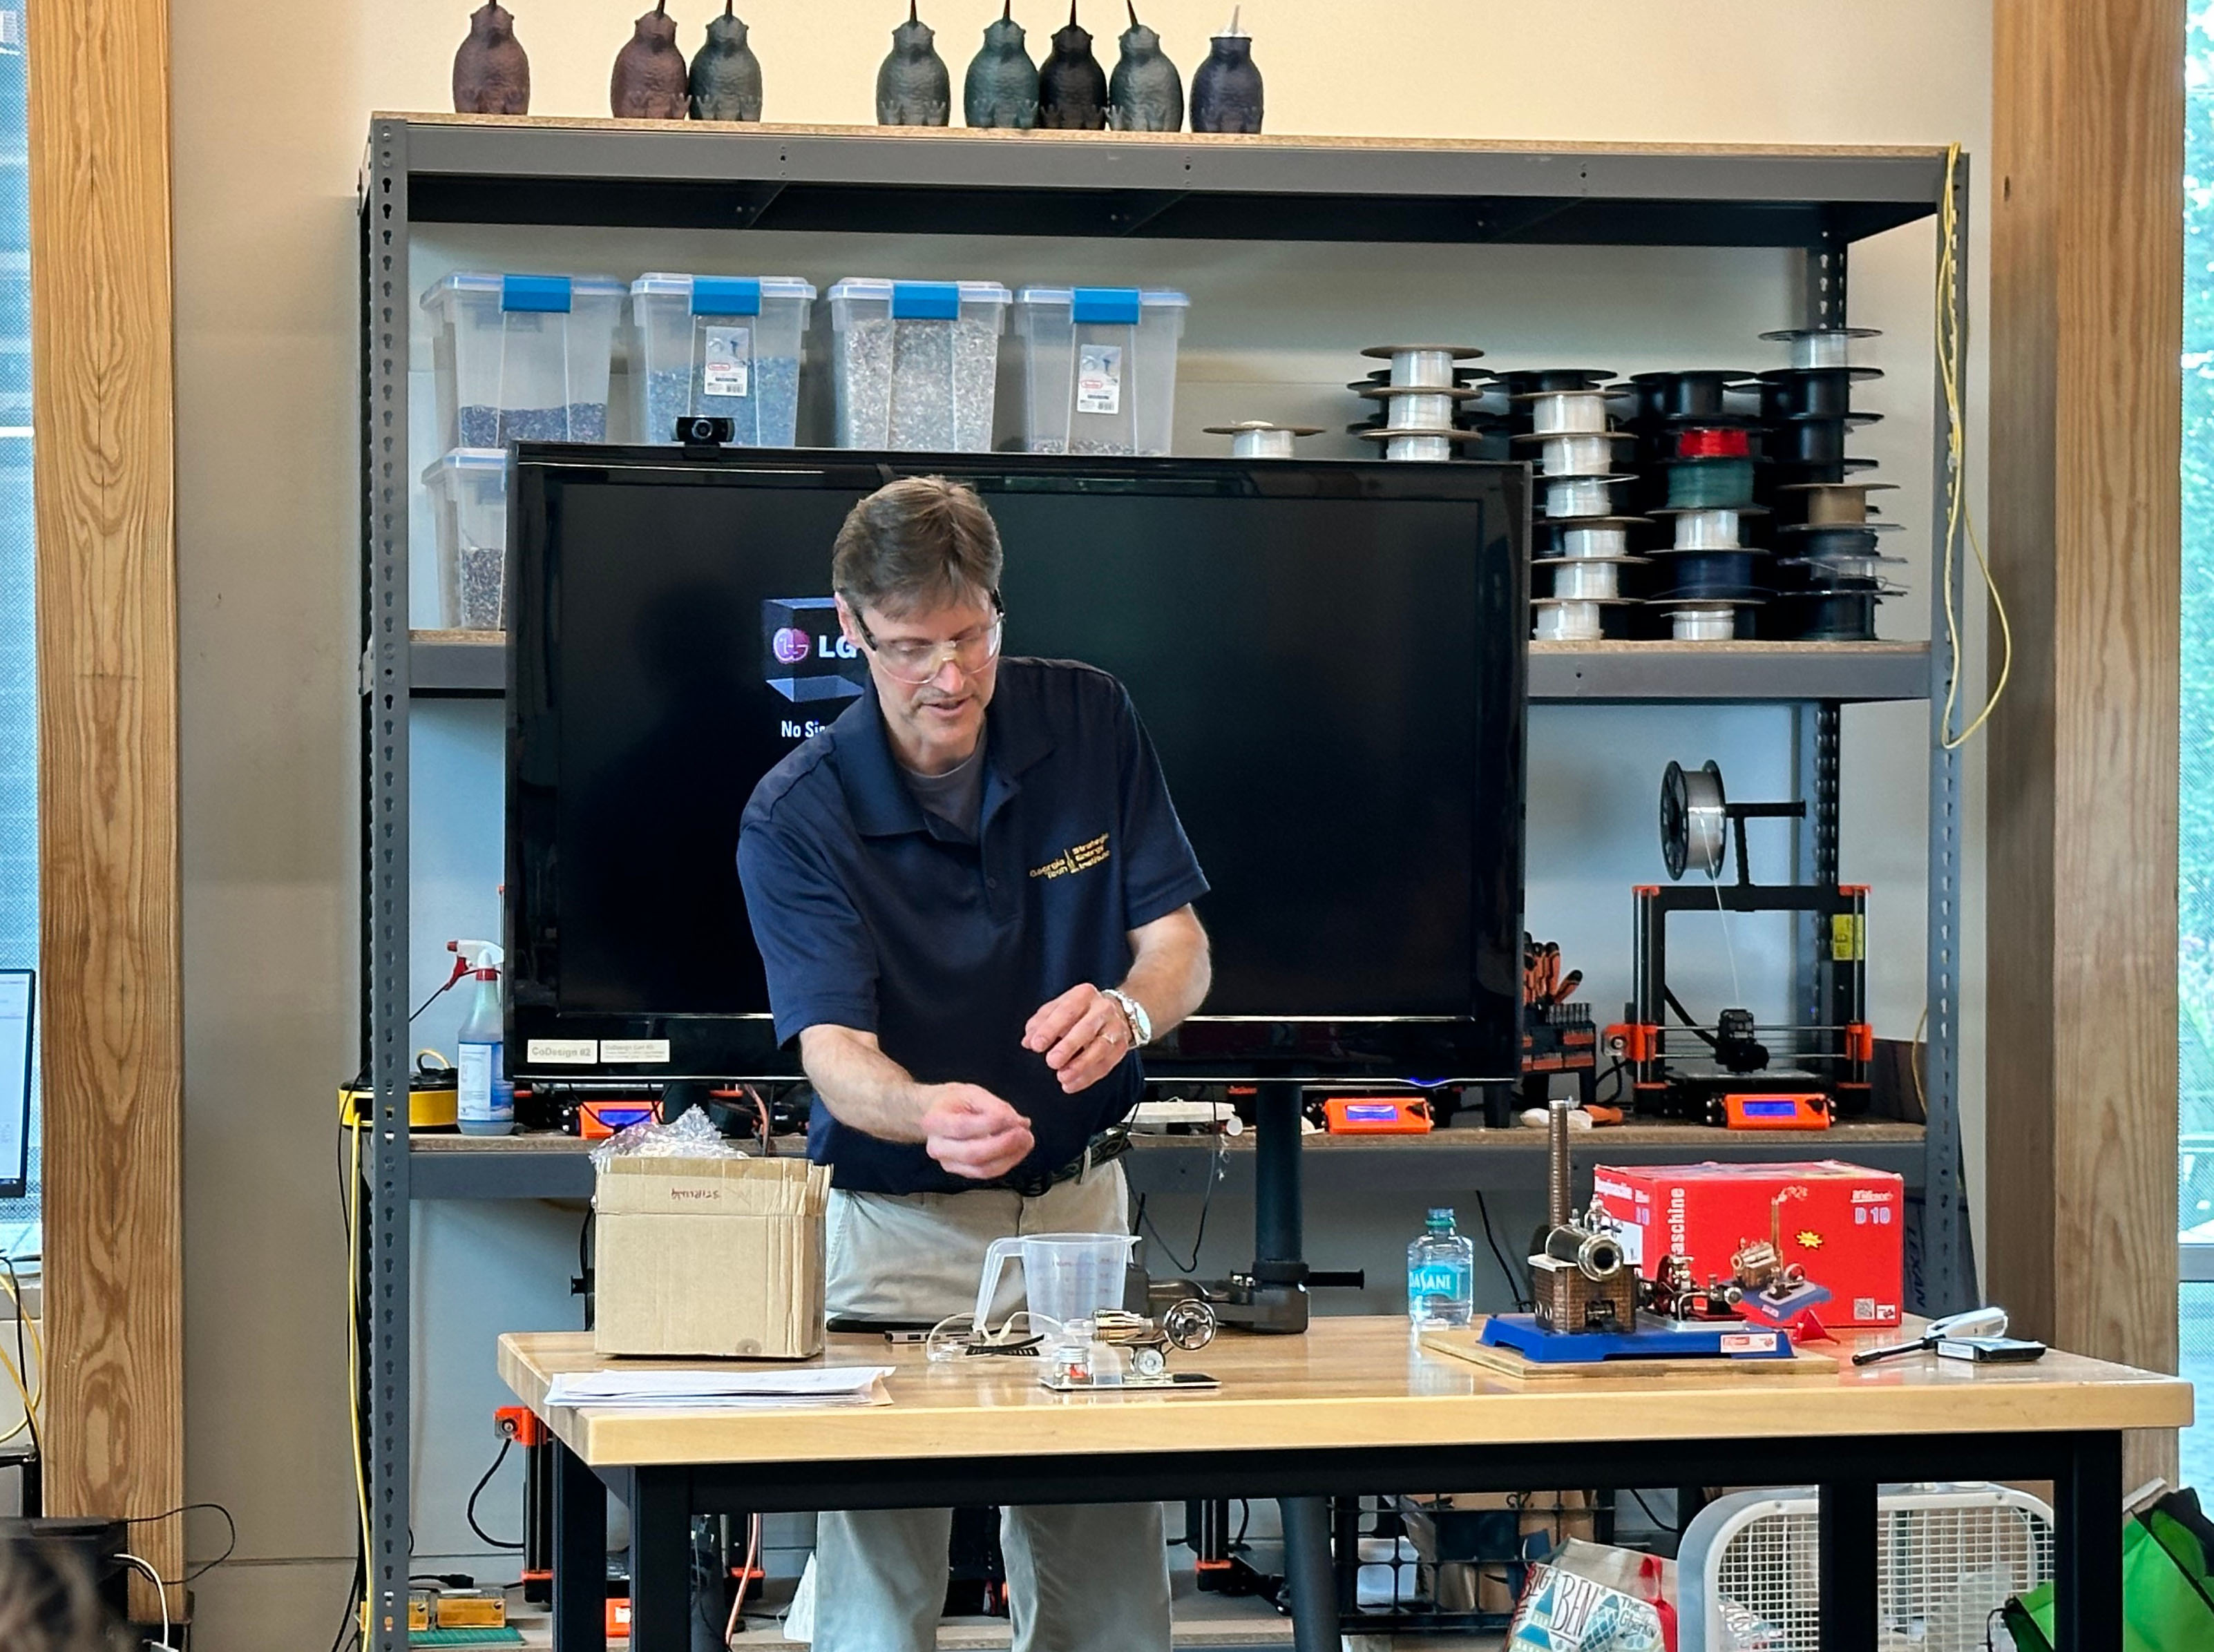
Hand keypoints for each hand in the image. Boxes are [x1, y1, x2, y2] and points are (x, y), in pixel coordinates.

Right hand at [919, 1084, 1034, 1179]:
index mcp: (934, 1122)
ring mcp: (949, 1162)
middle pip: (972, 1153)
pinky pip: (987, 1173)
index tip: (1013, 1119)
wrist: (940, 1113)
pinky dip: (1007, 1162)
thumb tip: (1018, 1122)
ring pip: (982, 1169)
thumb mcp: (973, 1093)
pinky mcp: (962, 1171)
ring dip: (1009, 1157)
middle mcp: (937, 1147)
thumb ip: (996, 1106)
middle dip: (1004, 1145)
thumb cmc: (955, 1101)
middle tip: (1024, 1133)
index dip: (991, 1124)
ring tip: (1026, 1141)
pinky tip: (1018, 1150)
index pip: (963, 1127)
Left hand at [1022, 984, 1132, 1095]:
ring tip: (1062, 1077)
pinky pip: (1105, 1064)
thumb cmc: (1079, 1012)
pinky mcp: (1121, 1047)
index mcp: (1083, 994)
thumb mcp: (1057, 1009)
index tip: (1036, 1045)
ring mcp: (1115, 1028)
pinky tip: (1071, 1085)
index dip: (1050, 1028)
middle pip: (1086, 1028)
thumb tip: (1028, 1040)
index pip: (1066, 1010)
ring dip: (1080, 1065)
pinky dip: (1087, 1077)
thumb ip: (1040, 1023)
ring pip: (1100, 1048)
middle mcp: (1103, 1008)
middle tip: (1051, 1062)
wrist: (1116, 1012)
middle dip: (1068, 1046)